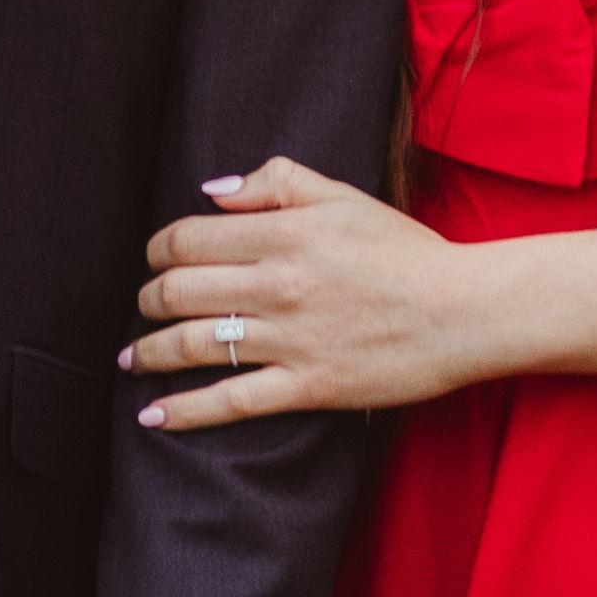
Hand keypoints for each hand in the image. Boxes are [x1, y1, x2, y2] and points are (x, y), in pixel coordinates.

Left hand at [126, 160, 500, 426]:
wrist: (464, 311)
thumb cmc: (407, 252)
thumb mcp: (344, 198)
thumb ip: (277, 181)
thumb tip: (212, 191)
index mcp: (284, 234)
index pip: (187, 239)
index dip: (158, 249)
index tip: (156, 258)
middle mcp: (277, 286)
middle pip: (177, 291)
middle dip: (148, 299)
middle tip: (145, 306)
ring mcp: (289, 340)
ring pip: (192, 345)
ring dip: (149, 352)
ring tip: (132, 357)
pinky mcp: (307, 387)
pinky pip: (231, 401)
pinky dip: (184, 411)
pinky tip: (152, 415)